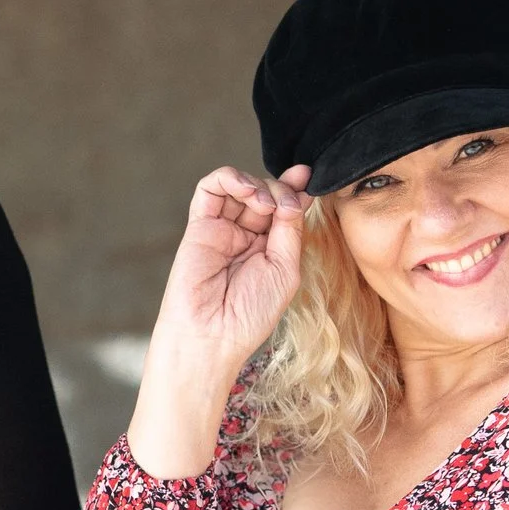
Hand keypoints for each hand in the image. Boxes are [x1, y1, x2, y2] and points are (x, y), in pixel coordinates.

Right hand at [128, 164, 310, 479]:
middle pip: (266, 193)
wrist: (213, 334)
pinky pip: (210, 188)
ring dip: (258, 185)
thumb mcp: (285, 268)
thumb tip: (295, 193)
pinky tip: (248, 192)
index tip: (308, 175)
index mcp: (270, 248)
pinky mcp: (200, 225)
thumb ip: (290, 230)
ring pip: (240, 186)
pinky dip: (230, 178)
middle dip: (281, 190)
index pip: (284, 208)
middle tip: (287, 205)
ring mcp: (223, 228)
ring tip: (266, 204)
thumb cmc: (251, 313)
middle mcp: (247, 236)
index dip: (296, 189)